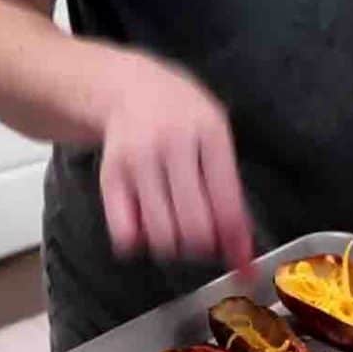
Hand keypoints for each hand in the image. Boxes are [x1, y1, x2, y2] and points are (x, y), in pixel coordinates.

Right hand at [98, 54, 253, 271]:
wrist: (128, 87)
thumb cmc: (181, 117)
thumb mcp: (216, 136)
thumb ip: (230, 190)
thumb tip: (242, 248)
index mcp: (209, 132)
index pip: (228, 202)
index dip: (236, 241)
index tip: (241, 264)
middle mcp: (172, 144)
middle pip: (195, 225)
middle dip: (205, 246)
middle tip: (205, 244)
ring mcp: (138, 159)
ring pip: (162, 234)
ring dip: (175, 247)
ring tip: (178, 232)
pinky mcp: (110, 175)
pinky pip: (125, 232)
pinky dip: (139, 243)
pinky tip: (147, 229)